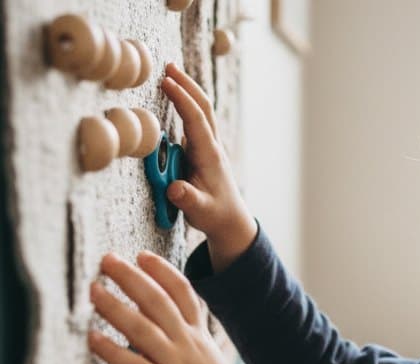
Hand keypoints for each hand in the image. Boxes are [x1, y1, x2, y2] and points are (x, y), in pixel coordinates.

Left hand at [88, 251, 264, 363]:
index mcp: (201, 339)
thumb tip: (171, 342)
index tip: (143, 256)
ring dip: (114, 305)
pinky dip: (109, 349)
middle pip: (157, 301)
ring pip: (141, 326)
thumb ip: (192, 351)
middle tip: (108, 260)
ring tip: (93, 289)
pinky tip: (92, 337)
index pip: (184, 294)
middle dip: (131, 277)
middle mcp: (188, 345)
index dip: (163, 272)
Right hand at [162, 62, 256, 271]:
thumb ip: (188, 200)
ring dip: (187, 90)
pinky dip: (186, 103)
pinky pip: (196, 120)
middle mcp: (212, 146)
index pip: (196, 121)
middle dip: (187, 85)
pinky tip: (175, 94)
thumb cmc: (214, 214)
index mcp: (210, 156)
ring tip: (169, 72)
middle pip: (203, 108)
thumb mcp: (200, 211)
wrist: (230, 220)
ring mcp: (209, 146)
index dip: (182, 100)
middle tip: (168, 65)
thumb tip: (176, 189)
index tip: (167, 82)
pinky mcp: (203, 150)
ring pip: (201, 112)